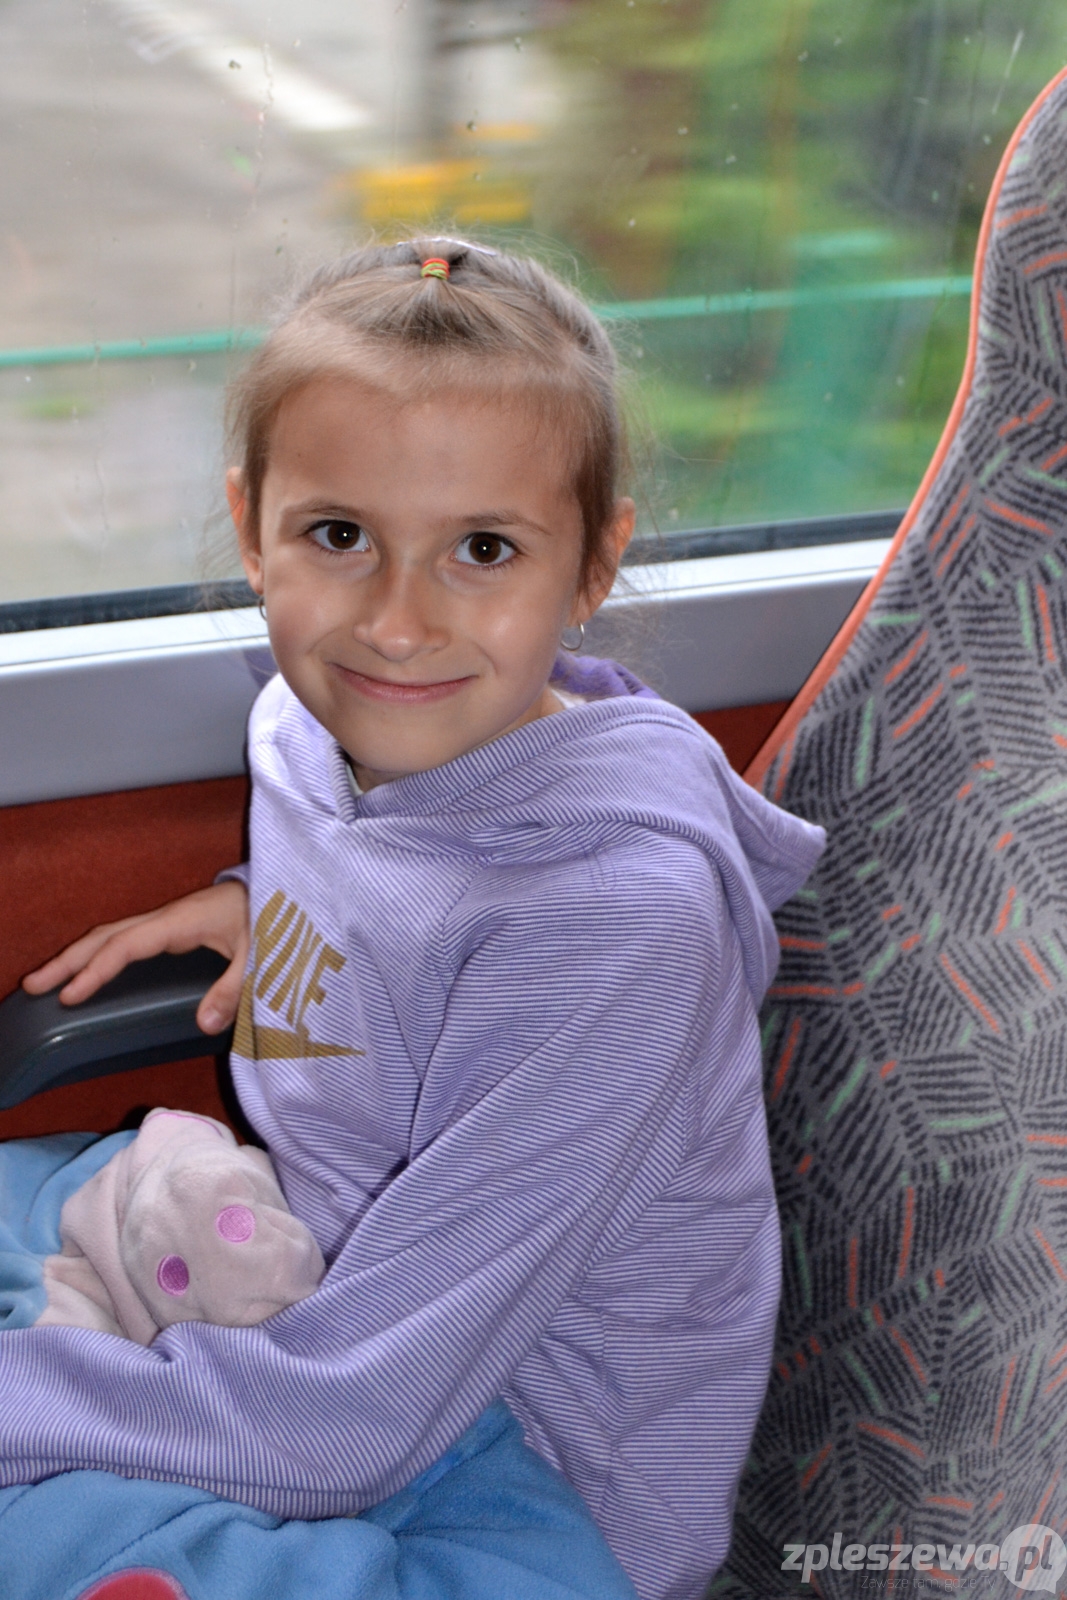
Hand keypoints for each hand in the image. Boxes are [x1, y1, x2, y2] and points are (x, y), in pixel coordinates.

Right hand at [21, 881, 250, 1034]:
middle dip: (68, 960)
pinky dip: (99, 954)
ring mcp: (167, 920)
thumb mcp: (260, 953)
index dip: (96, 971)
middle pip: (105, 936)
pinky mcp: (173, 926)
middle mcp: (167, 918)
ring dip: (78, 956)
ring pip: (111, 934)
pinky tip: (90, 972)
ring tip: (47, 981)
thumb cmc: (271, 915)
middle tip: (34, 986)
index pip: (126, 946)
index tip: (70, 995)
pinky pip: (126, 939)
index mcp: (181, 921)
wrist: (283, 887)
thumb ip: (234, 988)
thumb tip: (204, 1024)